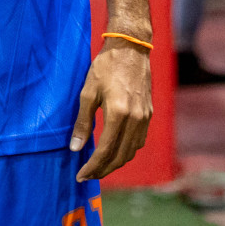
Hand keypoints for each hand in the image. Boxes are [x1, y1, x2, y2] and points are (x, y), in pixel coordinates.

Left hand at [70, 38, 151, 180]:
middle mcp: (136, 120)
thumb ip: (82, 122)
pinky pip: (138, 141)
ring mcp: (145, 118)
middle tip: (88, 176)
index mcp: (119, 114)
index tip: (81, 175)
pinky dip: (126, 151)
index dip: (93, 166)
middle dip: (103, 170)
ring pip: (131, 151)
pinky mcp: (149, 115)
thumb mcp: (88, 92)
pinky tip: (114, 151)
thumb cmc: (105, 67)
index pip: (106, 151)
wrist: (131, 49)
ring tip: (98, 167)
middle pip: (120, 156)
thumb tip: (75, 148)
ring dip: (115, 163)